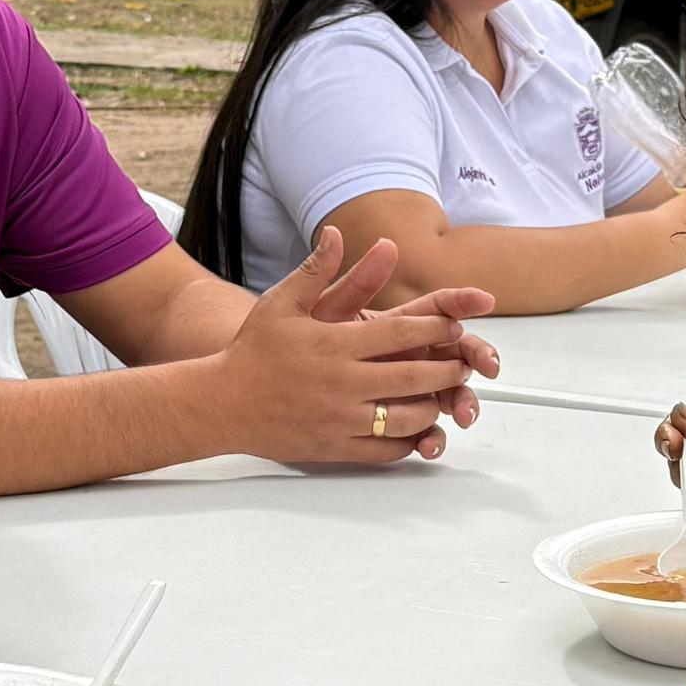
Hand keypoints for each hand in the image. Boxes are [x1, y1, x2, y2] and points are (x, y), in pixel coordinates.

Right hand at [209, 226, 494, 464]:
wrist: (221, 403)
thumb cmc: (252, 352)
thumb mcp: (282, 302)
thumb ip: (317, 270)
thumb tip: (337, 234)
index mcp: (335, 345)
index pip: (402, 334)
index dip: (436, 331)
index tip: (455, 328)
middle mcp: (343, 383)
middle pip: (414, 377)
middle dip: (447, 370)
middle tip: (464, 365)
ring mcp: (341, 419)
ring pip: (406, 418)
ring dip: (433, 407)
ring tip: (443, 396)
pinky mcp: (336, 448)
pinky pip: (385, 451)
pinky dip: (408, 442)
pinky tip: (417, 430)